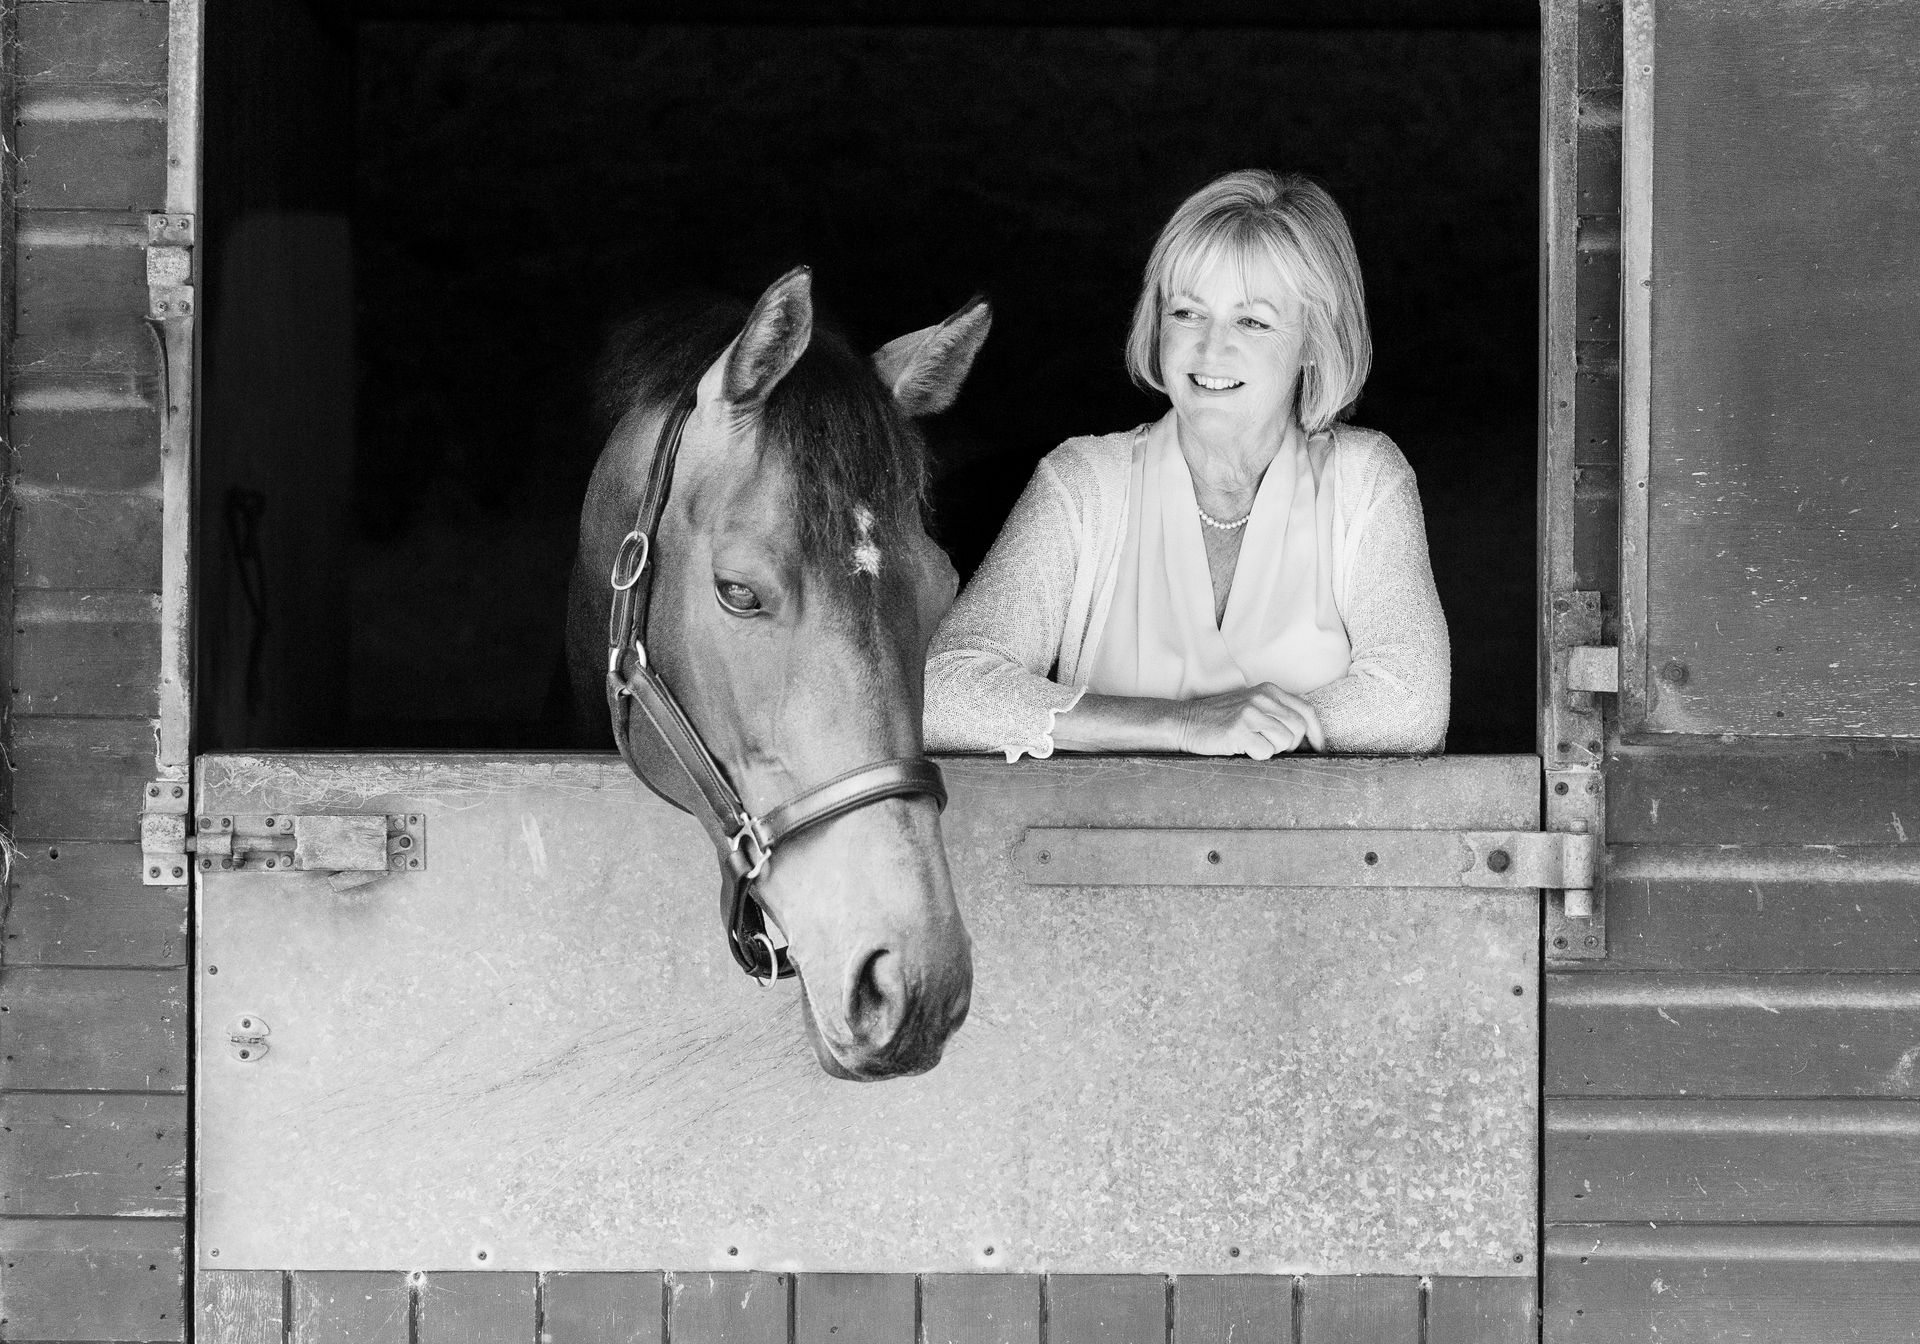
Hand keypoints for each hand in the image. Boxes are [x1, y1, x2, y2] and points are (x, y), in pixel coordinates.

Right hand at [1176, 683, 1325, 758]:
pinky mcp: (1239, 729)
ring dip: (1272, 750)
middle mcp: (1263, 697)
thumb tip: (1309, 740)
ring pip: (1285, 741)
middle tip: (1273, 748)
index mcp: (1269, 690)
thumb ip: (1278, 714)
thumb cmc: (1221, 720)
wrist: (1186, 722)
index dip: (1317, 733)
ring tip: (1253, 744)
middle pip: (1299, 728)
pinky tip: (1242, 748)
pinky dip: (1257, 756)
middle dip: (1292, 745)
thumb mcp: (1253, 707)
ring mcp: (1250, 712)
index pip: (1307, 711)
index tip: (1320, 749)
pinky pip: (1265, 751)